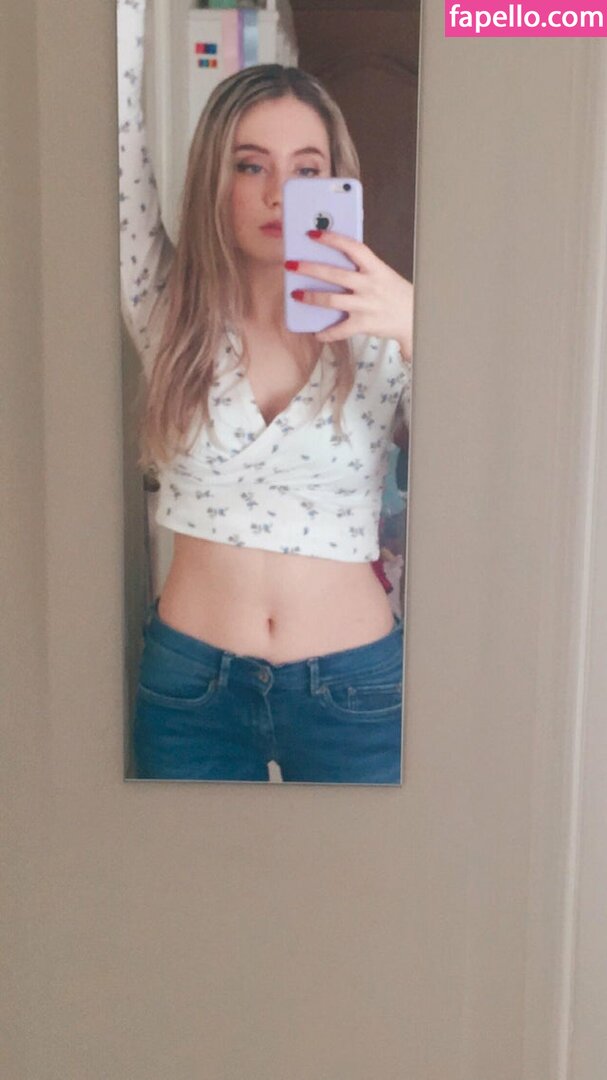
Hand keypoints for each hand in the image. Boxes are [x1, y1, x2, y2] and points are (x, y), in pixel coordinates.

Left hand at [286, 230, 413, 361]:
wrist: (413, 317)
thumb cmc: (393, 293)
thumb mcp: (381, 273)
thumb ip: (360, 267)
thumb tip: (331, 257)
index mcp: (375, 268)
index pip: (353, 248)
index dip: (332, 239)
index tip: (312, 233)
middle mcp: (369, 285)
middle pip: (335, 274)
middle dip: (309, 268)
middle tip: (291, 264)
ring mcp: (366, 305)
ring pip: (332, 300)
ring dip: (311, 298)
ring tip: (296, 295)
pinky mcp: (364, 324)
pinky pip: (340, 330)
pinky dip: (327, 332)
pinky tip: (316, 332)